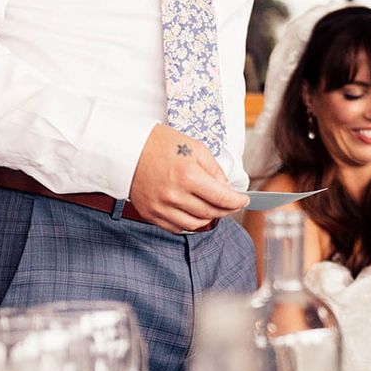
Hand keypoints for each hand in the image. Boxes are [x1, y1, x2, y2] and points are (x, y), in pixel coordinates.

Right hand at [129, 123, 248, 232]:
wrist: (126, 148)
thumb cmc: (159, 143)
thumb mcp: (194, 147)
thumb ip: (214, 169)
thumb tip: (226, 188)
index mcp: (188, 176)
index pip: (222, 198)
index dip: (238, 201)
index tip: (244, 200)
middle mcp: (175, 195)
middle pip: (210, 213)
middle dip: (226, 209)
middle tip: (231, 203)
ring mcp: (161, 207)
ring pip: (195, 225)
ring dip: (208, 218)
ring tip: (212, 208)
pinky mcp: (151, 214)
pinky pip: (176, 227)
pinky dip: (189, 223)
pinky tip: (193, 212)